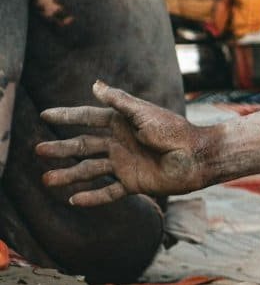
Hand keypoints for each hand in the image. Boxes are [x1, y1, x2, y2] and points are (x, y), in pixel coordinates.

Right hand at [37, 80, 210, 205]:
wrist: (197, 156)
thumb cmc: (174, 130)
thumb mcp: (144, 113)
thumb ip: (119, 101)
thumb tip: (95, 85)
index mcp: (122, 123)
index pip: (88, 118)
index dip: (67, 116)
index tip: (44, 115)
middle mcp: (120, 142)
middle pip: (84, 145)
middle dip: (61, 148)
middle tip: (37, 150)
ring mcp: (125, 163)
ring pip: (90, 170)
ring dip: (69, 175)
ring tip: (47, 179)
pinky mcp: (133, 182)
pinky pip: (109, 191)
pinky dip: (92, 197)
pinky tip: (73, 200)